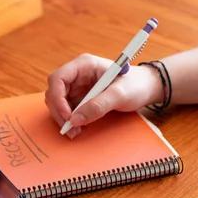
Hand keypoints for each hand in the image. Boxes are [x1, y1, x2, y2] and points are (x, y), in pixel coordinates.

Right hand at [45, 53, 162, 138]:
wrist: (144, 89)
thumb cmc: (135, 85)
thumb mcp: (120, 95)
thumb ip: (98, 106)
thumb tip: (75, 120)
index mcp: (83, 65)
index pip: (58, 78)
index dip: (57, 97)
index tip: (68, 116)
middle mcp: (76, 75)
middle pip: (54, 92)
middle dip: (59, 112)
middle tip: (70, 129)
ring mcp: (76, 87)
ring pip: (57, 103)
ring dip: (63, 119)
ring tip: (75, 132)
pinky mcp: (78, 98)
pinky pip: (66, 110)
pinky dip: (69, 121)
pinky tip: (79, 128)